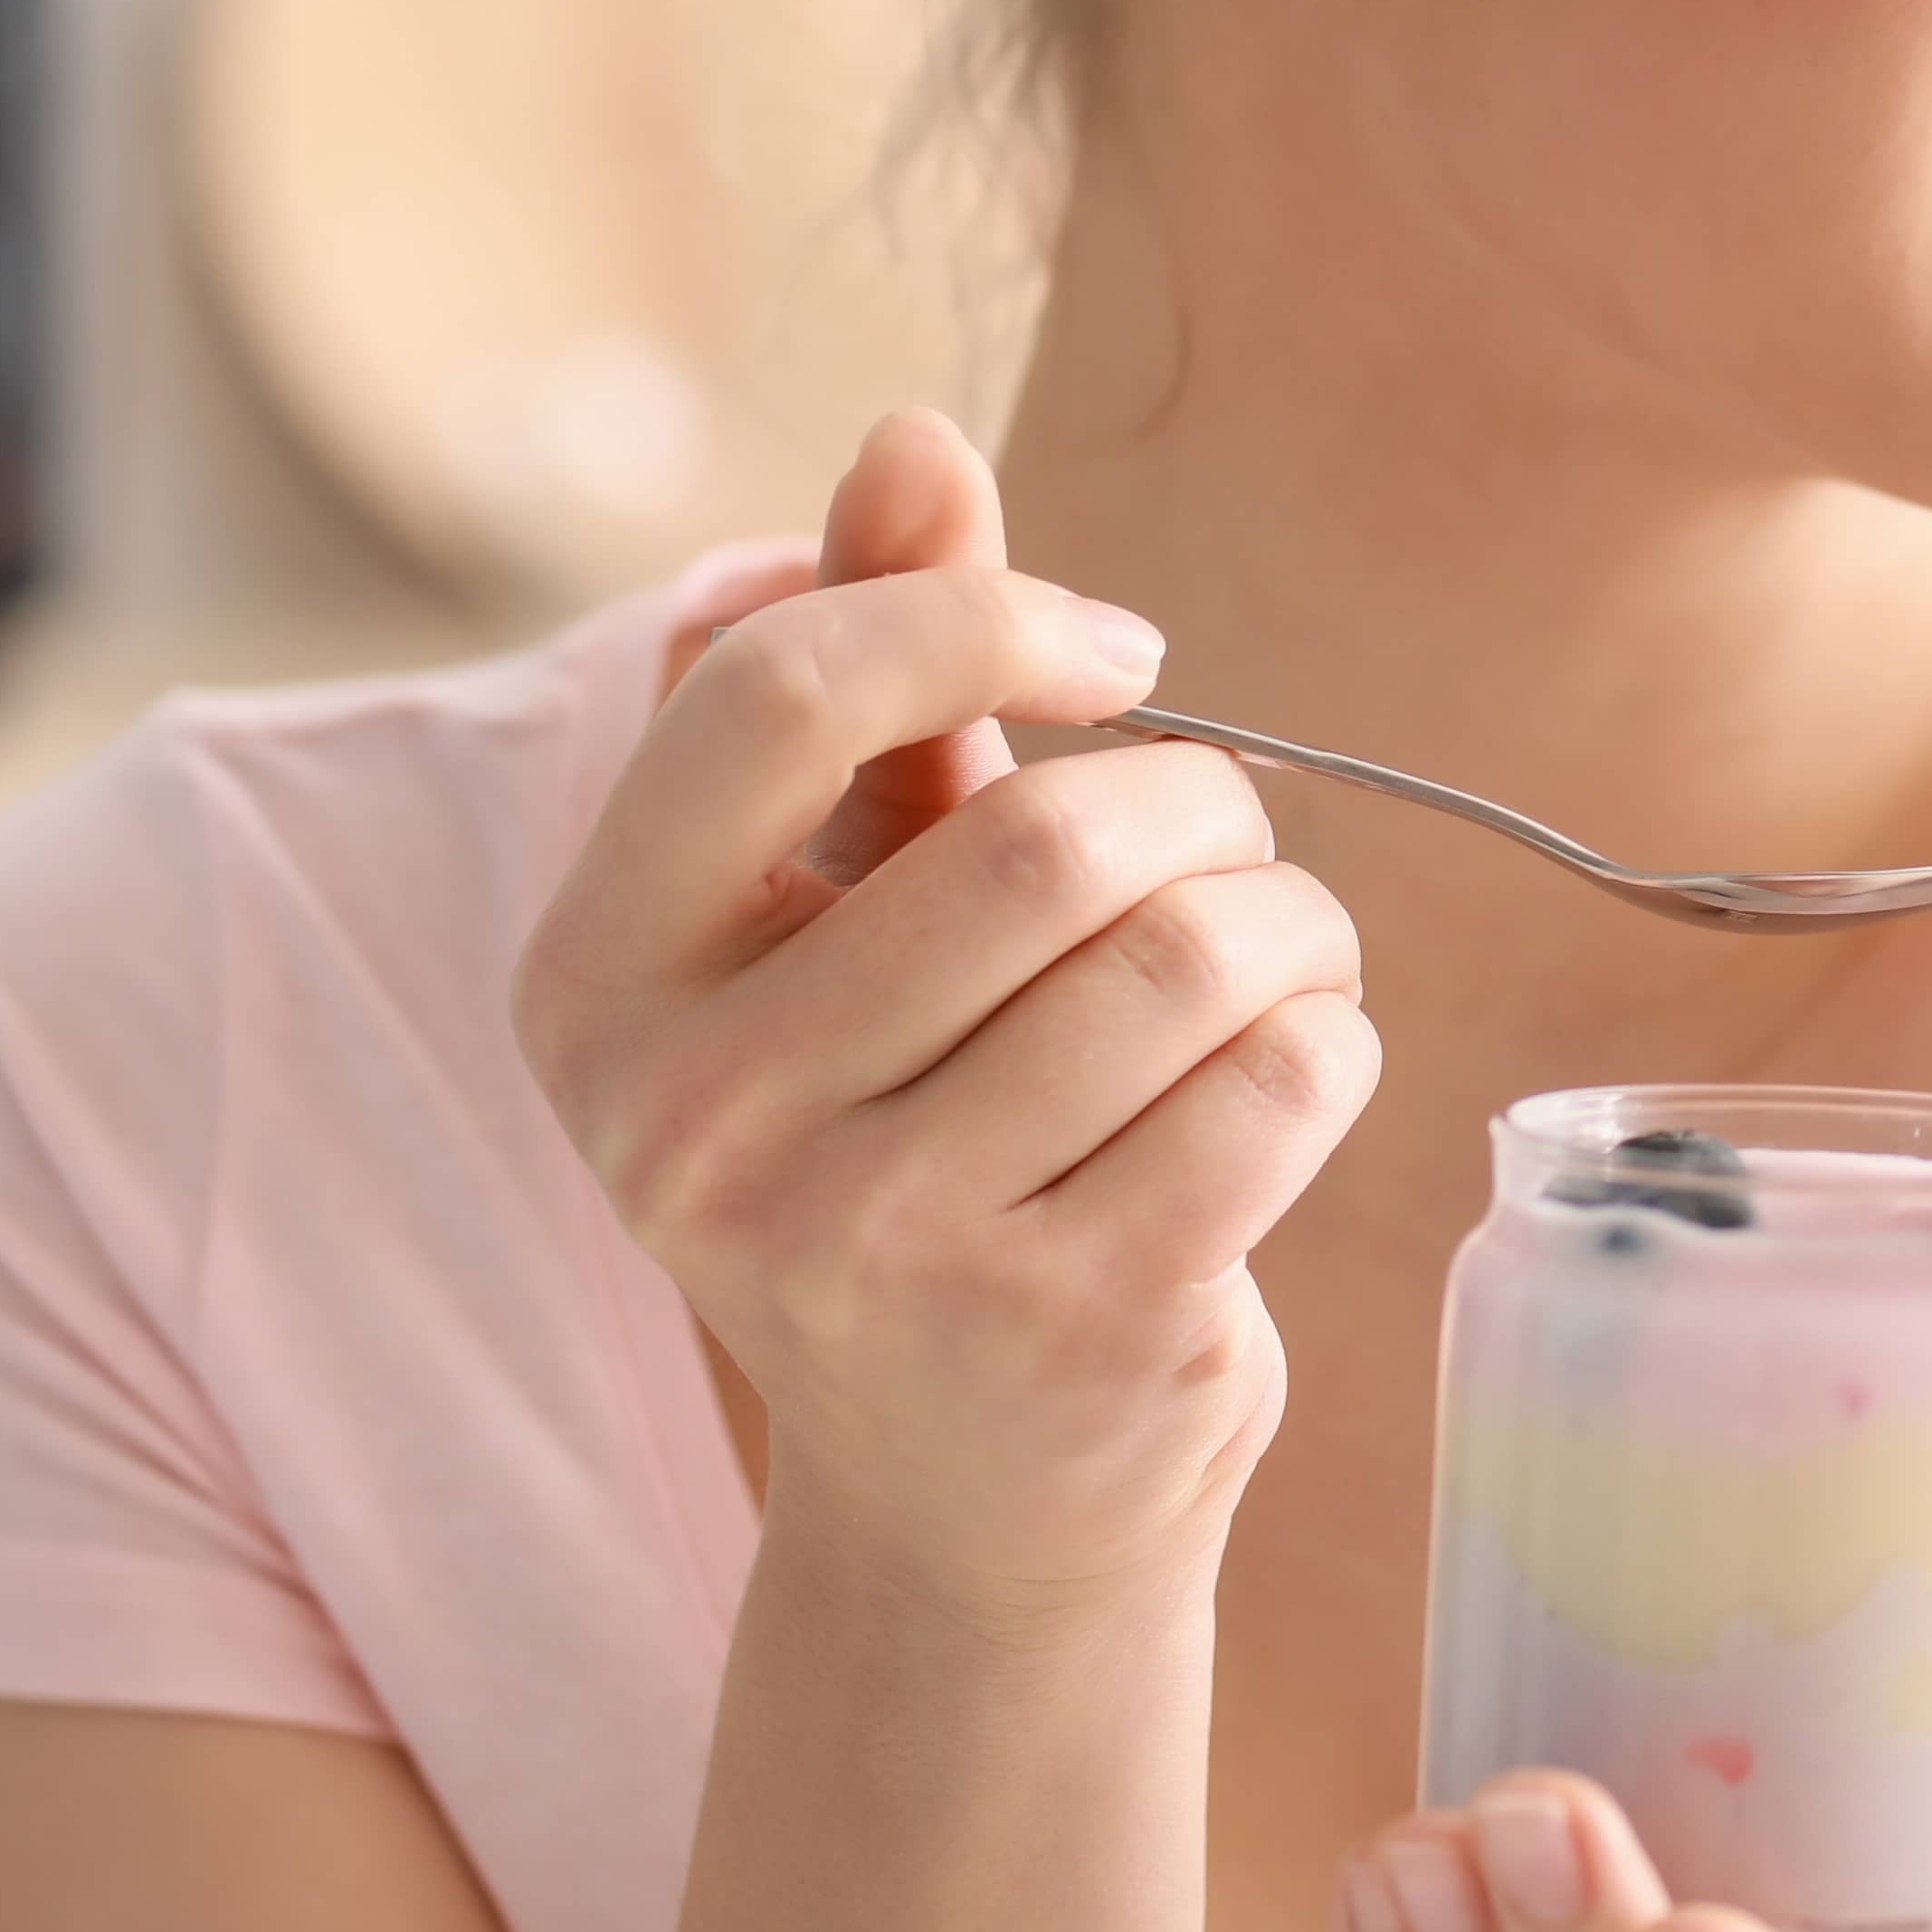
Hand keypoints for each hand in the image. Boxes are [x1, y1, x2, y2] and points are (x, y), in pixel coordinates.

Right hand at [510, 408, 1381, 1613]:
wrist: (969, 1501)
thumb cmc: (911, 1129)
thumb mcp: (848, 897)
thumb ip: (868, 653)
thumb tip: (904, 430)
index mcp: (597, 983)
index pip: (783, 692)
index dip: (986, 616)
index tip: (1120, 653)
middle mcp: (695, 1126)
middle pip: (1042, 838)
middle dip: (1199, 803)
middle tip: (1229, 840)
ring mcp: (875, 1247)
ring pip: (1185, 958)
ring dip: (1286, 921)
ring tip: (1273, 955)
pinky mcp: (1067, 1329)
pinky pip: (1285, 1081)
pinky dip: (1333, 1039)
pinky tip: (1290, 1071)